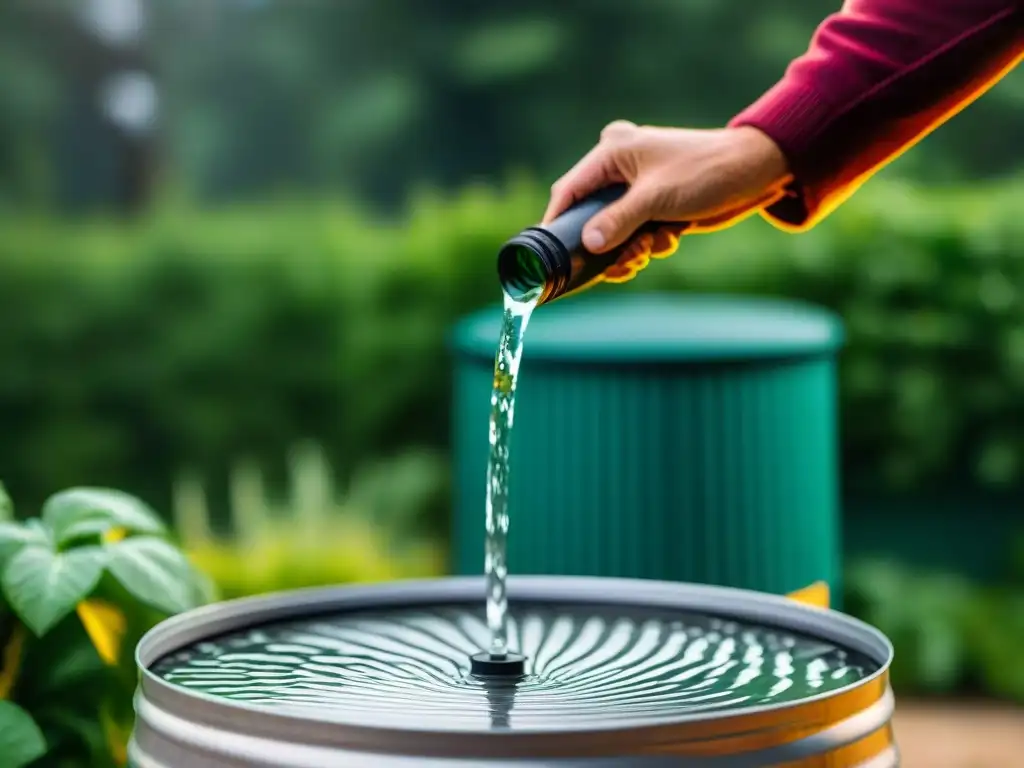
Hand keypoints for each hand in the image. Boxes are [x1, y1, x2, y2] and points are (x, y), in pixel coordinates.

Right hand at [544, 121, 790, 260]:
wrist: (756, 172)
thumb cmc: (705, 172)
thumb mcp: (656, 199)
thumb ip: (617, 221)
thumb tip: (587, 244)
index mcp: (611, 152)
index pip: (569, 190)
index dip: (558, 223)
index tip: (553, 255)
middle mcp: (619, 168)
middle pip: (590, 216)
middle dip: (605, 244)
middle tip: (621, 262)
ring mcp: (638, 187)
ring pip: (614, 230)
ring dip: (629, 248)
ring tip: (648, 252)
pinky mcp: (655, 204)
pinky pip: (636, 232)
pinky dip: (648, 243)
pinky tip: (668, 240)